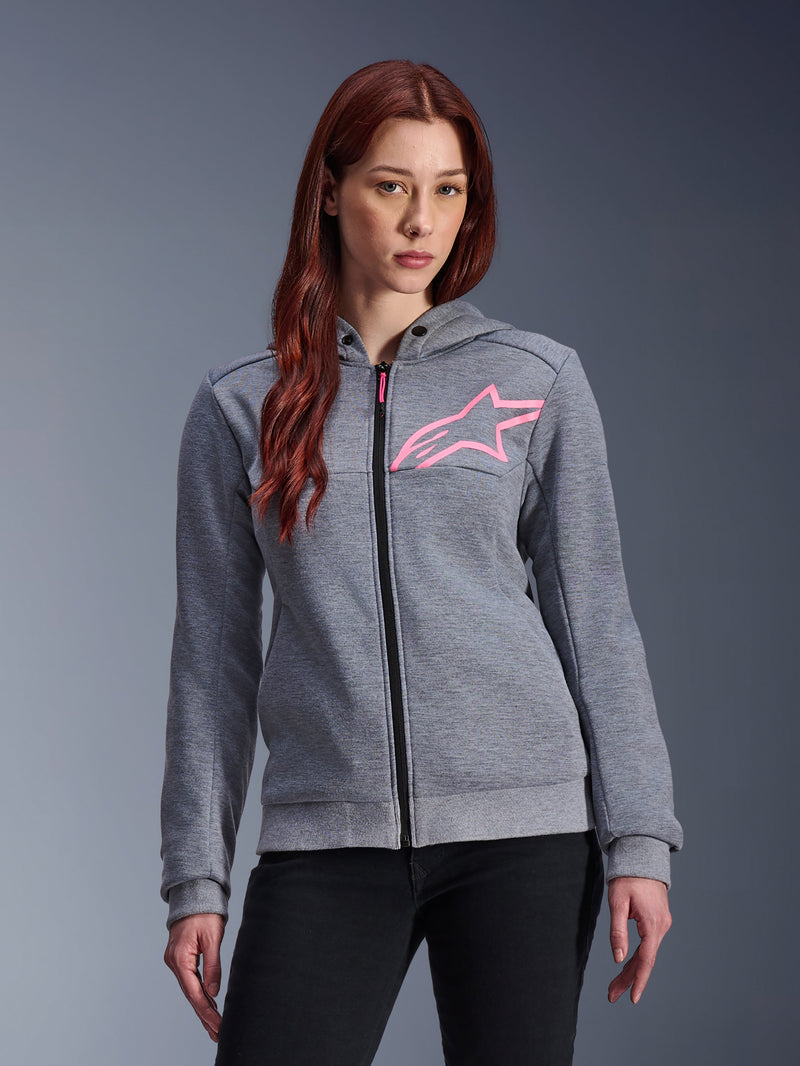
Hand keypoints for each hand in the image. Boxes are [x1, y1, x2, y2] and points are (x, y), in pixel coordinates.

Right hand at [164, 913, 224, 1041]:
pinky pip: (190, 981)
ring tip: (215, 1026)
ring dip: (202, 1007)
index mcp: (180, 958)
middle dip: (204, 1015)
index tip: (217, 1025)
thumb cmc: (204, 913)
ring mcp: (176, 961)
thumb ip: (213, 965)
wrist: (194, 894)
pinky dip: (200, 993)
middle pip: (190, 995)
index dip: (206, 1011)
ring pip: (190, 990)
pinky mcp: (181, 958)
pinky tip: (209, 1004)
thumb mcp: (213, 937)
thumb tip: (213, 992)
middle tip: (218, 1033)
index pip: (194, 992)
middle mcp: (174, 962)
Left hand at [607, 876, 671, 1004]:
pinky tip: (627, 966)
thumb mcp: (617, 903)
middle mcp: (662, 926)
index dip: (638, 980)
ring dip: (632, 970)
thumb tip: (617, 958)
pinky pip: (649, 945)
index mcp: (652, 924)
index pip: (646, 960)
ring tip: (616, 986)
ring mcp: (662, 924)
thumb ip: (617, 931)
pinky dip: (638, 957)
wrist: (642, 855)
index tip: (632, 998)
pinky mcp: (659, 920)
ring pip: (647, 954)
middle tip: (612, 995)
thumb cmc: (627, 877)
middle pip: (646, 960)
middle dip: (629, 979)